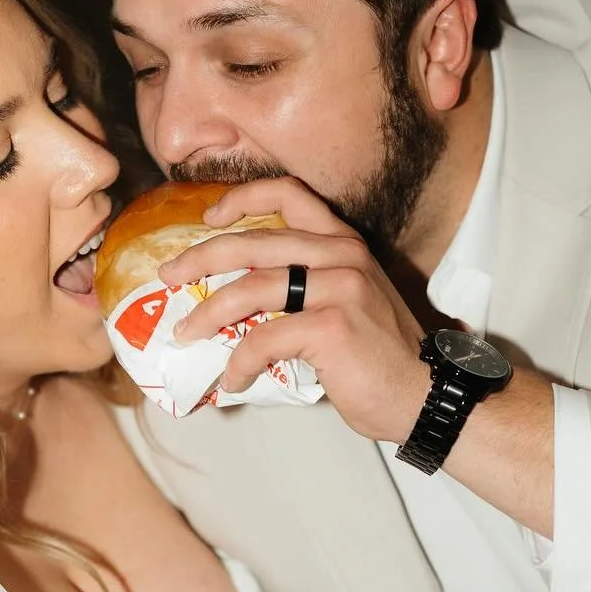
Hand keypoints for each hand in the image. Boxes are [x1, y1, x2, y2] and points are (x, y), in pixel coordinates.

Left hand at [161, 177, 429, 444]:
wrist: (423, 396)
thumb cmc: (377, 358)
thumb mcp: (345, 303)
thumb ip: (302, 288)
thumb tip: (233, 304)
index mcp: (343, 243)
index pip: (290, 194)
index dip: (241, 198)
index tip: (206, 219)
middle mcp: (342, 255)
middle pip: (254, 241)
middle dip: (200, 257)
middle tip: (167, 276)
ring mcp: (340, 287)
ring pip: (251, 289)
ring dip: (208, 314)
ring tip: (185, 335)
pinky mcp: (331, 326)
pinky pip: (264, 340)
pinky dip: (239, 362)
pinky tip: (232, 379)